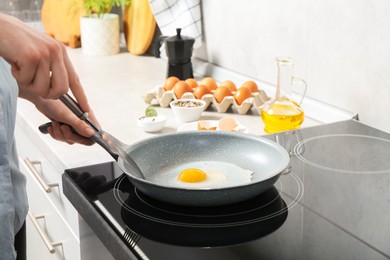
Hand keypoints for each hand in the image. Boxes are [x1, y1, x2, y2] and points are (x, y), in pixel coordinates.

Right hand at [0, 13, 97, 144]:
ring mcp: (44, 54)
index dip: (81, 97)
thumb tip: (59, 90)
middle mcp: (56, 52)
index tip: (86, 111)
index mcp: (60, 52)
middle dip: (47, 94)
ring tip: (21, 68)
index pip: (74, 79)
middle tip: (34, 84)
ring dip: (28, 83)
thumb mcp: (40, 53)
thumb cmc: (17, 42)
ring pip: (42, 88)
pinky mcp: (31, 57)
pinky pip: (26, 81)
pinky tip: (14, 63)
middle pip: (61, 89)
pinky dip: (17, 76)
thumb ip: (51, 67)